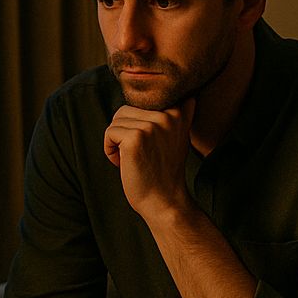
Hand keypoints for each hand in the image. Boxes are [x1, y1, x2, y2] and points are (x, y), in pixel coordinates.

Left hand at [103, 99, 194, 221]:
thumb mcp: (180, 137)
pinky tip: (124, 164)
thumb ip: (181, 114)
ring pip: (116, 121)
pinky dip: (109, 150)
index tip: (151, 145)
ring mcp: (151, 125)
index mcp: (179, 110)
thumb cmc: (165, 170)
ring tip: (133, 159)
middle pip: (126, 110)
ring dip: (117, 142)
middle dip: (125, 133)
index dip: (139, 124)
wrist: (164, 200)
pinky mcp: (135, 137)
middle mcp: (168, 114)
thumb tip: (189, 96)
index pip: (144, 101)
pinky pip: (109, 133)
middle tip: (140, 155)